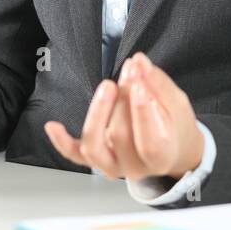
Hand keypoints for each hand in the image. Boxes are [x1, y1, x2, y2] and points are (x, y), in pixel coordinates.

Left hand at [43, 52, 203, 182]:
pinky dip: (61, 141)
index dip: (143, 113)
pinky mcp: (95, 160)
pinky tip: (53, 125)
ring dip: (97, 113)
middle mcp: (134, 167)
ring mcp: (111, 165)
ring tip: (107, 87)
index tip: (140, 84)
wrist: (171, 148)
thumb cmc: (174, 126)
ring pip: (94, 146)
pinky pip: (74, 154)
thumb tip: (140, 62)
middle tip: (130, 71)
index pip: (151, 142)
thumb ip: (159, 84)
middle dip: (124, 99)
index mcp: (161, 158)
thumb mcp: (177, 104)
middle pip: (121, 136)